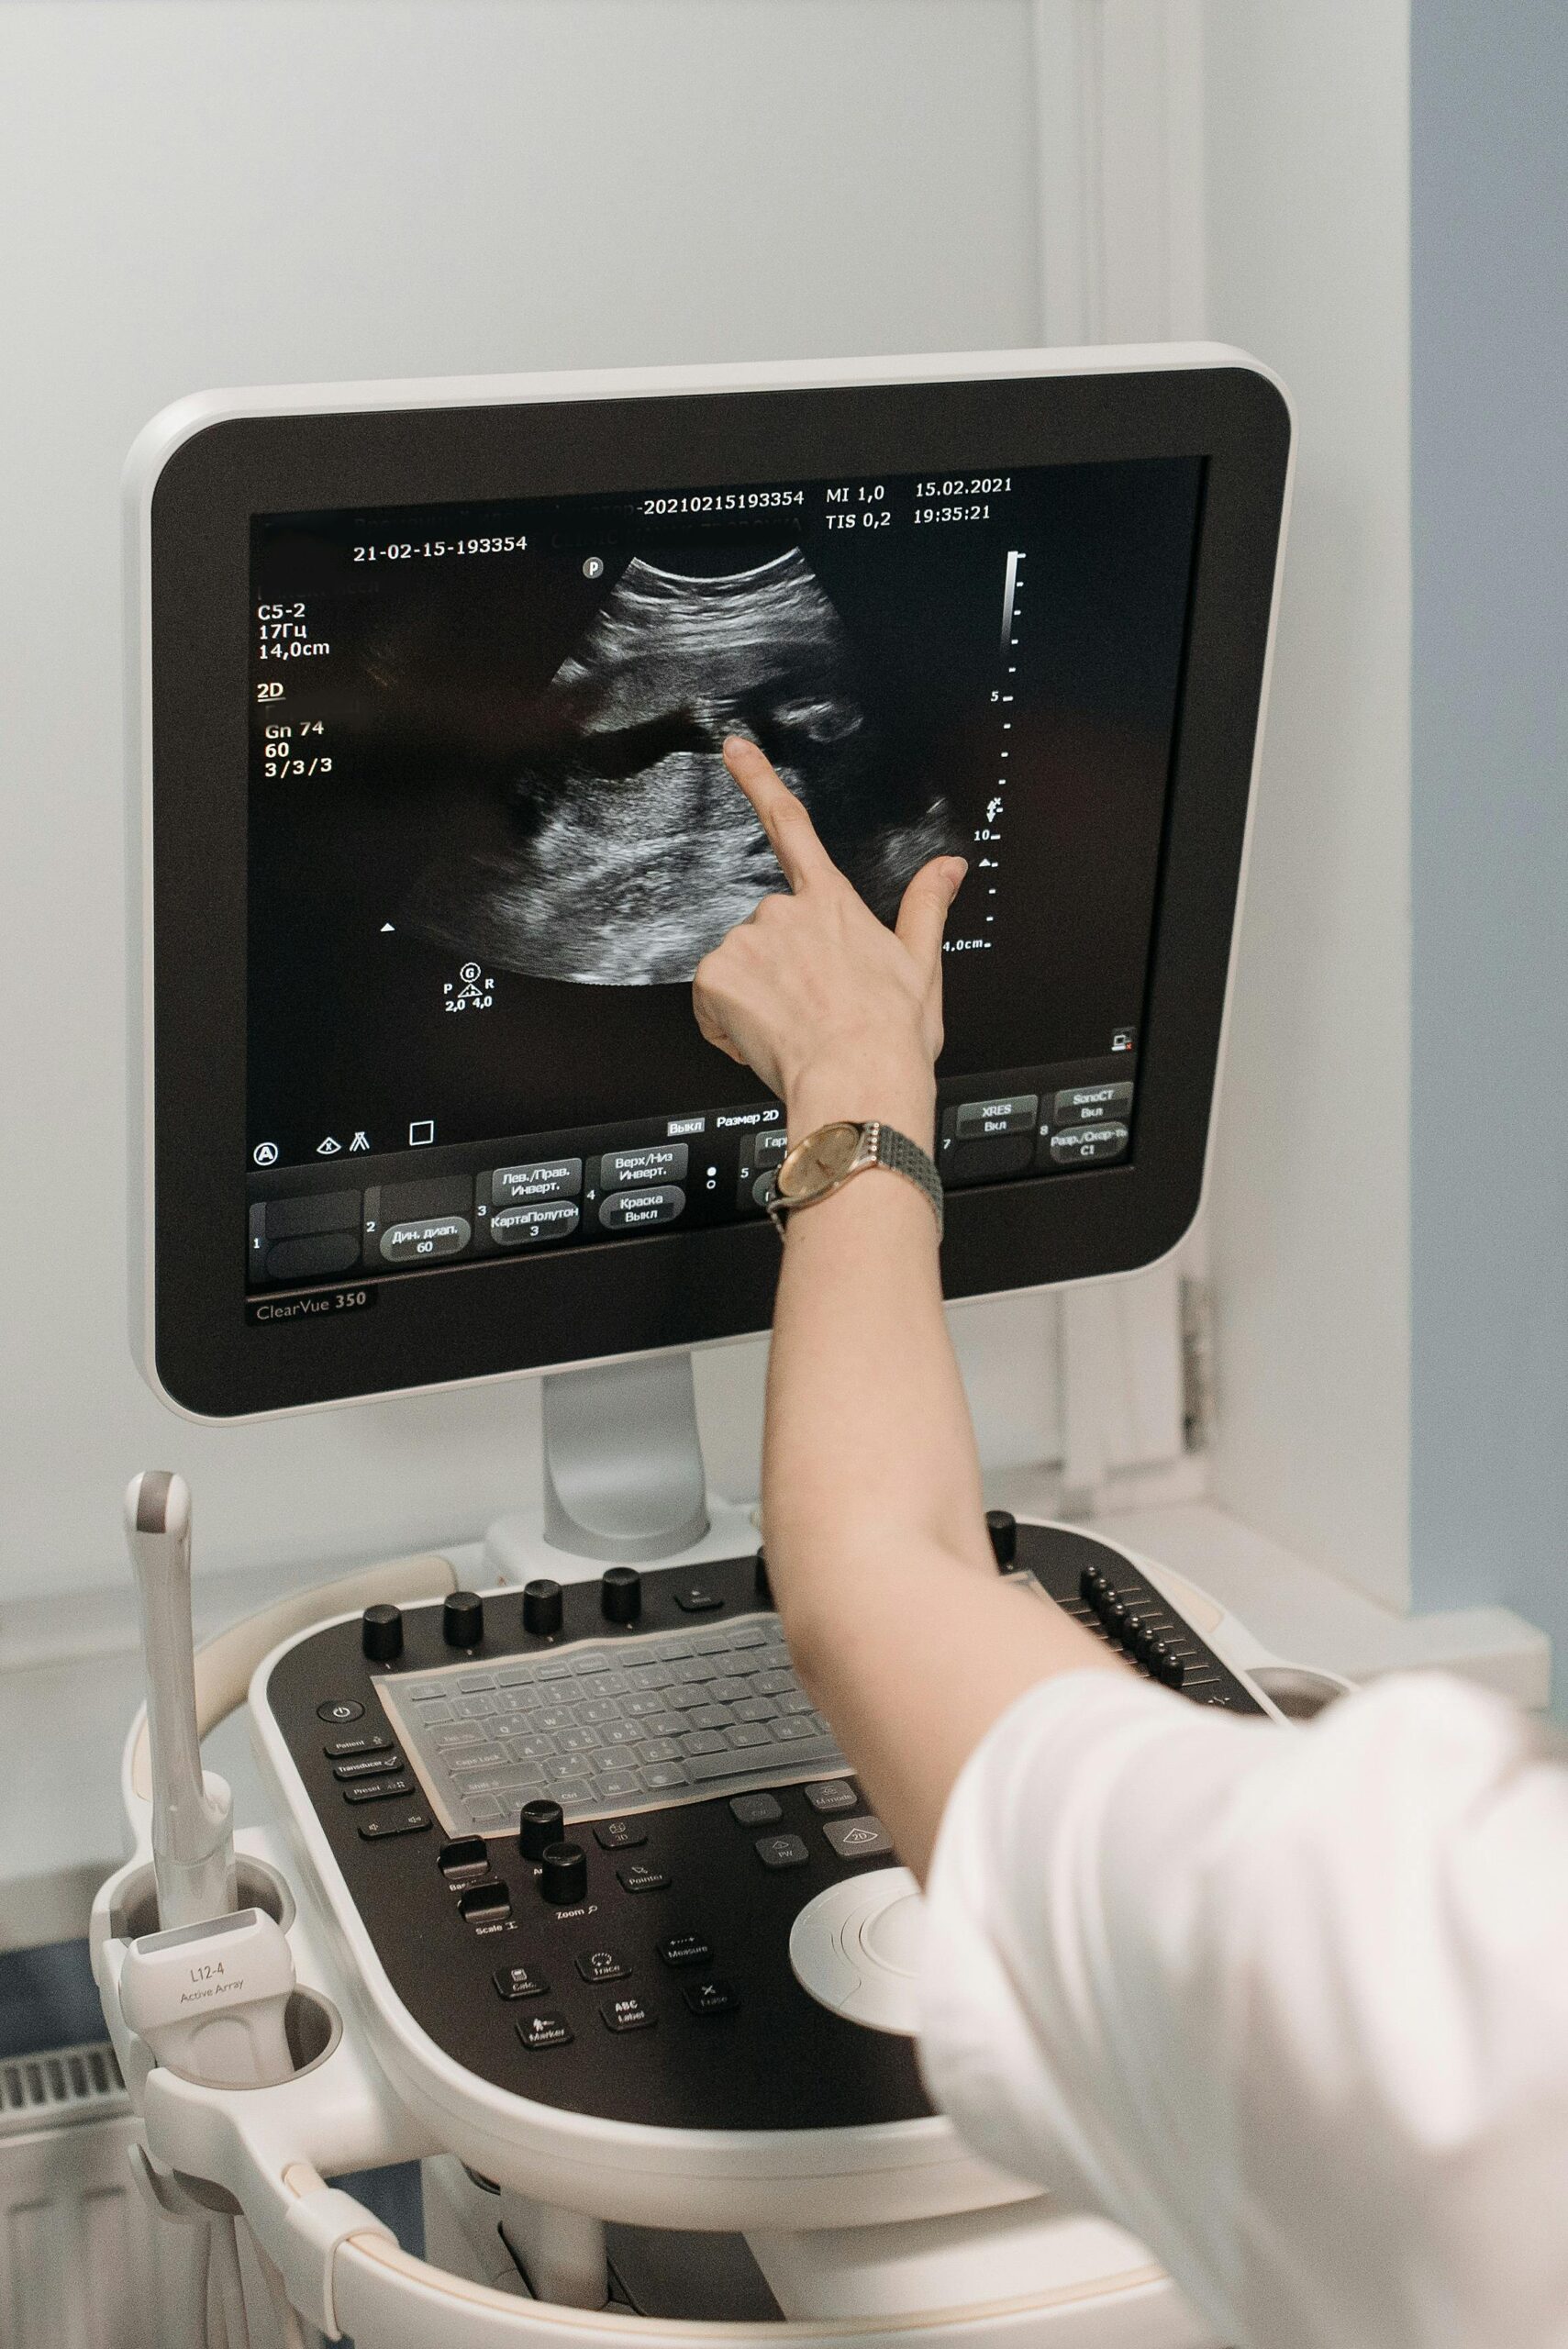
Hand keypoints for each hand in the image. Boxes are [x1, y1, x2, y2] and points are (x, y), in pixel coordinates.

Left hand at [692, 737, 966, 1139]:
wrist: (859, 1083)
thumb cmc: (891, 1036)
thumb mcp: (921, 965)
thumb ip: (926, 906)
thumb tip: (950, 866)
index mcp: (834, 904)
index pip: (793, 827)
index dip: (759, 782)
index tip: (733, 749)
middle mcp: (786, 911)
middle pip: (766, 930)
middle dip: (778, 968)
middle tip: (812, 1012)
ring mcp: (750, 940)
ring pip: (739, 968)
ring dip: (755, 999)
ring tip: (794, 1032)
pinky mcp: (718, 974)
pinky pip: (711, 999)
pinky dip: (727, 1023)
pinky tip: (762, 1041)